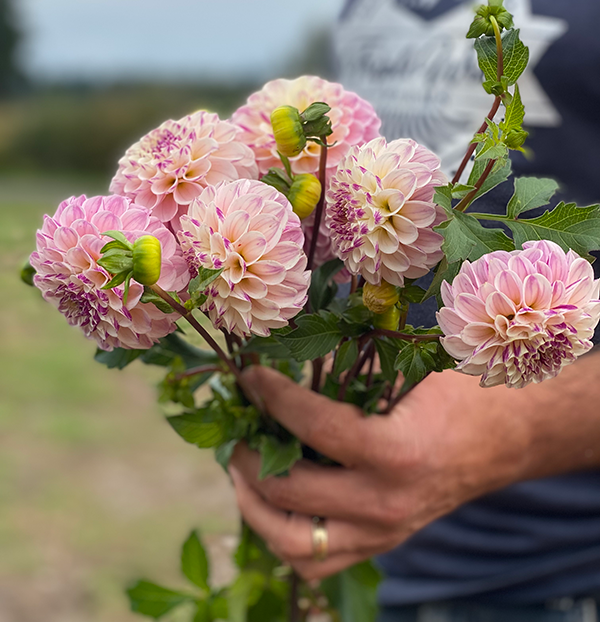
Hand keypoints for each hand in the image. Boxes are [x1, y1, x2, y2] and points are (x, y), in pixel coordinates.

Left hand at [228, 365, 536, 579]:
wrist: (506, 438)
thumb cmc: (460, 394)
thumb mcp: (409, 372)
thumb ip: (348, 374)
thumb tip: (287, 367)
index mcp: (396, 453)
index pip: (312, 426)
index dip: (272, 395)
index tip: (250, 375)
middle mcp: (386, 504)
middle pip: (290, 494)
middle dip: (249, 457)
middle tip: (238, 429)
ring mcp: (383, 533)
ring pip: (295, 547)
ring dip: (256, 509)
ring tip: (243, 472)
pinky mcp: (381, 544)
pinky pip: (317, 562)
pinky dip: (284, 537)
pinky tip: (273, 504)